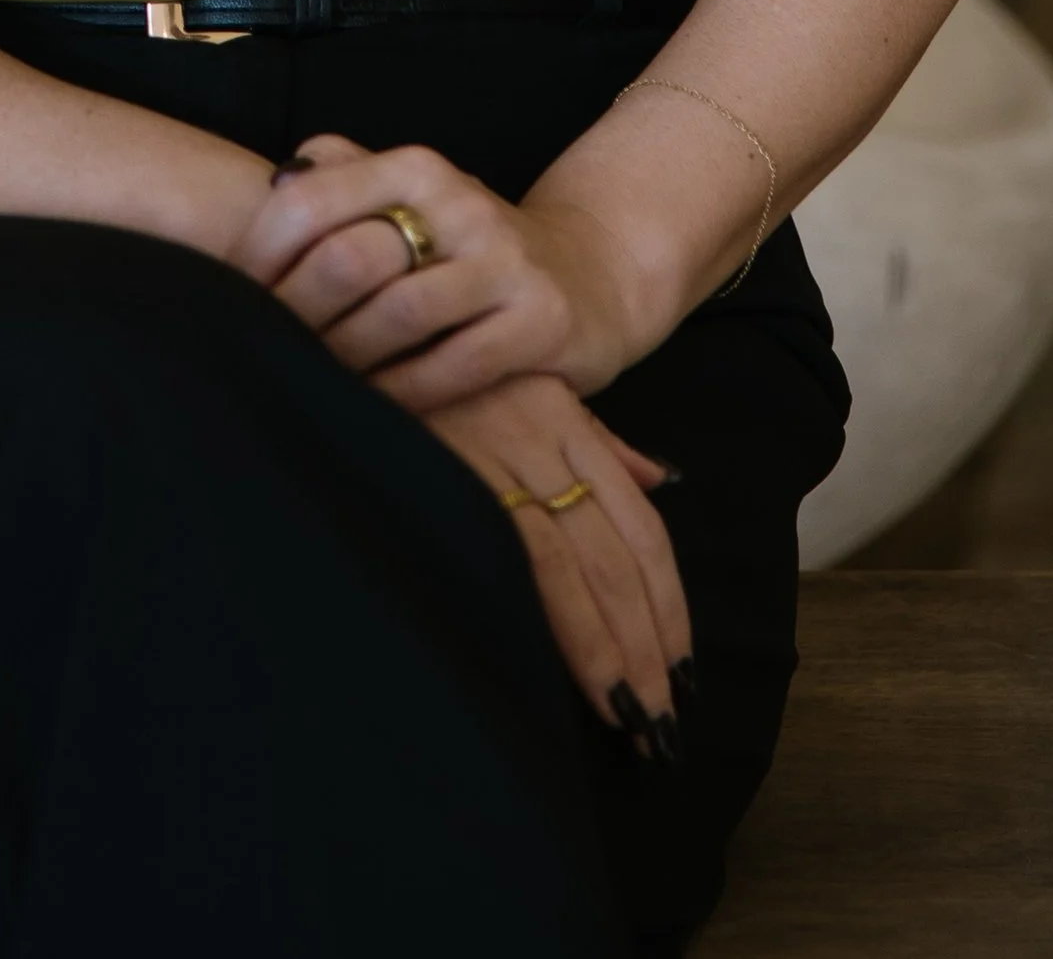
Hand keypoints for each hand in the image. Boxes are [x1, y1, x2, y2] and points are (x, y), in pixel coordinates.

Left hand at [234, 132, 644, 410]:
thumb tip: (271, 181)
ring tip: (314, 382)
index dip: (259, 254)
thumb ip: (344, 177)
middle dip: (295, 315)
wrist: (590, 273)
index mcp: (416, 166)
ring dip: (345, 359)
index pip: (311, 199)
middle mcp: (461, 201)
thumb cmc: (472, 244)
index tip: (231, 297)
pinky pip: (452, 366)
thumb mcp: (415, 195)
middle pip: (347, 259)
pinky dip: (403, 392)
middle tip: (262, 351)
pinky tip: (374, 407)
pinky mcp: (540, 321)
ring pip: (398, 316)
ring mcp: (504, 261)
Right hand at [427, 370, 690, 736]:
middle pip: (614, 560)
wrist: (368, 326)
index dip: (669, 606)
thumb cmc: (446, 371)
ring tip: (628, 717)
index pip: (640, 528)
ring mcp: (493, 459)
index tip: (684, 672)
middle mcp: (540, 439)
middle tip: (664, 725)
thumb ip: (597, 441)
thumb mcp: (533, 387)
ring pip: (569, 568)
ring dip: (604, 651)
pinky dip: (543, 618)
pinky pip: (508, 557)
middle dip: (646, 647)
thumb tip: (660, 483)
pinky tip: (555, 671)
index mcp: (566, 421)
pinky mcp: (448, 477)